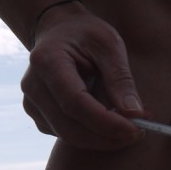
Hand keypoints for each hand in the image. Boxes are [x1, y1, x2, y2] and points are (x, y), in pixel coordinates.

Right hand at [20, 4, 144, 149]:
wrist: (57, 31)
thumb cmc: (85, 34)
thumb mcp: (109, 44)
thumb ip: (120, 79)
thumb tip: (135, 114)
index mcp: (47, 61)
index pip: (75, 103)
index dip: (106, 122)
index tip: (135, 129)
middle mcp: (33, 86)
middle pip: (70, 127)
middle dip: (107, 137)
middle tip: (138, 133)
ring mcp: (31, 104)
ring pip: (69, 136)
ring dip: (102, 138)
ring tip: (130, 125)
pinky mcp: (38, 116)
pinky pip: (67, 135)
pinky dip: (92, 135)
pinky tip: (110, 122)